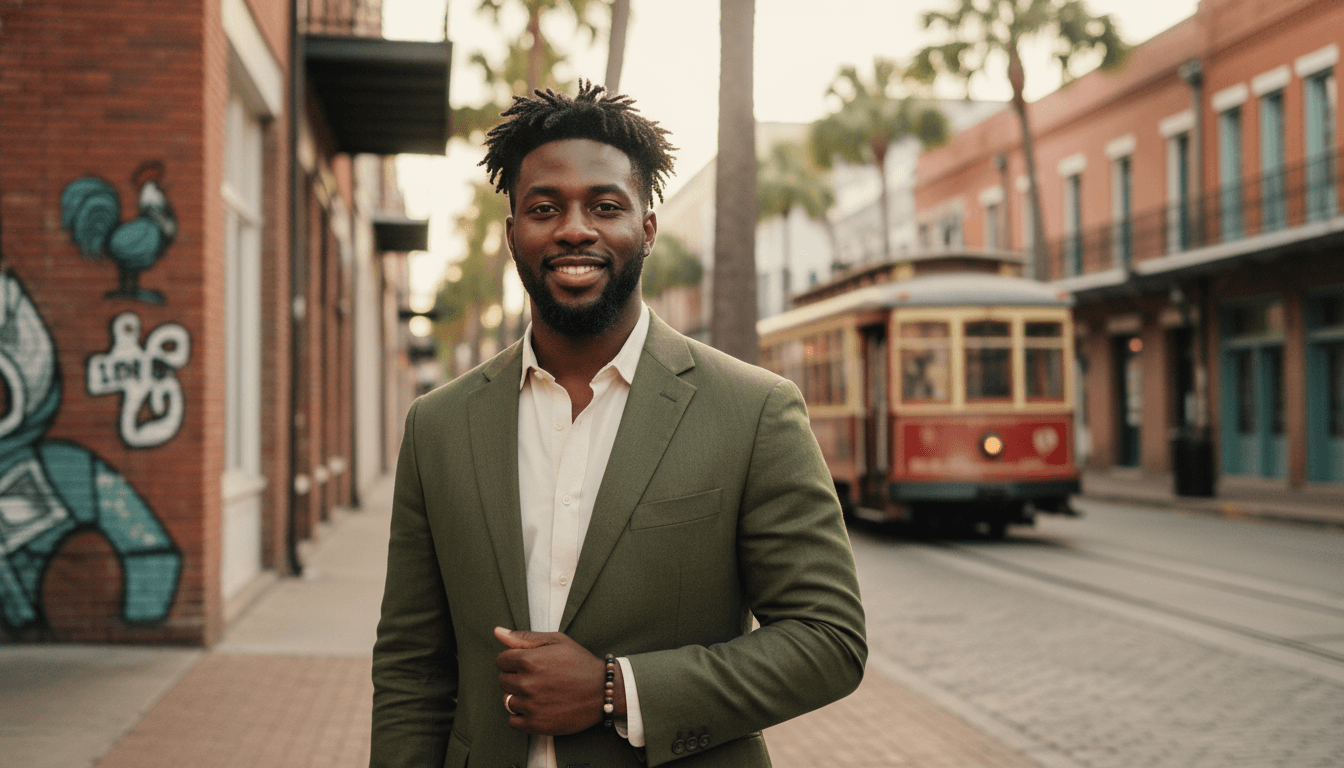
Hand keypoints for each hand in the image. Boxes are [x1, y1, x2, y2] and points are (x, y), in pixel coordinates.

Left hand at [494, 627, 623, 735]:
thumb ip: (524, 638)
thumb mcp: (556, 641)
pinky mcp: (536, 724)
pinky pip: (513, 721)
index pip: (501, 661)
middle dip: (516, 678)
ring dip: (519, 697)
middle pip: (503, 681)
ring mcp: (531, 706)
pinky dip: (521, 716)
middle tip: (537, 679)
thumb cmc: (580, 663)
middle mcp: (526, 683)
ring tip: (540, 693)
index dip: (514, 661)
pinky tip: (537, 708)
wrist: (603, 691)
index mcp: (528, 660)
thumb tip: (497, 632)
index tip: (529, 665)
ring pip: (507, 701)